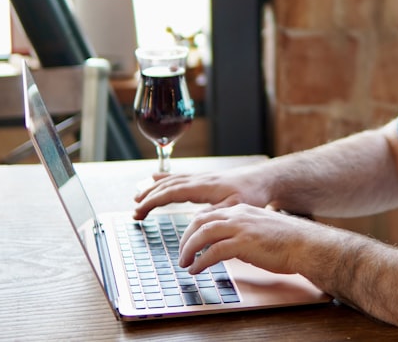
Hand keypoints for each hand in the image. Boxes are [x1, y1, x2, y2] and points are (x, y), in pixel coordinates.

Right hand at [132, 166, 269, 219]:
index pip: (171, 193)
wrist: (263, 180)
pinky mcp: (205, 179)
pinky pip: (179, 178)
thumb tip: (195, 220)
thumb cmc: (251, 193)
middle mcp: (199, 180)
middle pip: (167, 186)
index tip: (139, 212)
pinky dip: (164, 179)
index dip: (152, 202)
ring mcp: (201, 178)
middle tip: (134, 210)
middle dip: (148, 197)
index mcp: (204, 187)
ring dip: (153, 188)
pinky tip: (156, 180)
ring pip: (172, 180)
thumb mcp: (235, 207)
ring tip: (138, 196)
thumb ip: (215, 213)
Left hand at [177, 204, 315, 275]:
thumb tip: (227, 247)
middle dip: (186, 238)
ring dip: (188, 249)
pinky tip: (197, 269)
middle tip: (182, 254)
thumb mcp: (260, 230)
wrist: (305, 244)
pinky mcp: (243, 243)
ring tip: (184, 263)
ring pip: (202, 234)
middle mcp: (238, 215)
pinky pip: (213, 251)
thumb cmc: (288, 241)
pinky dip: (200, 262)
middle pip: (200, 221)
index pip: (209, 214)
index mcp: (242, 210)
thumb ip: (243, 233)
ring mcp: (240, 228)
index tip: (188, 241)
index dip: (194, 229)